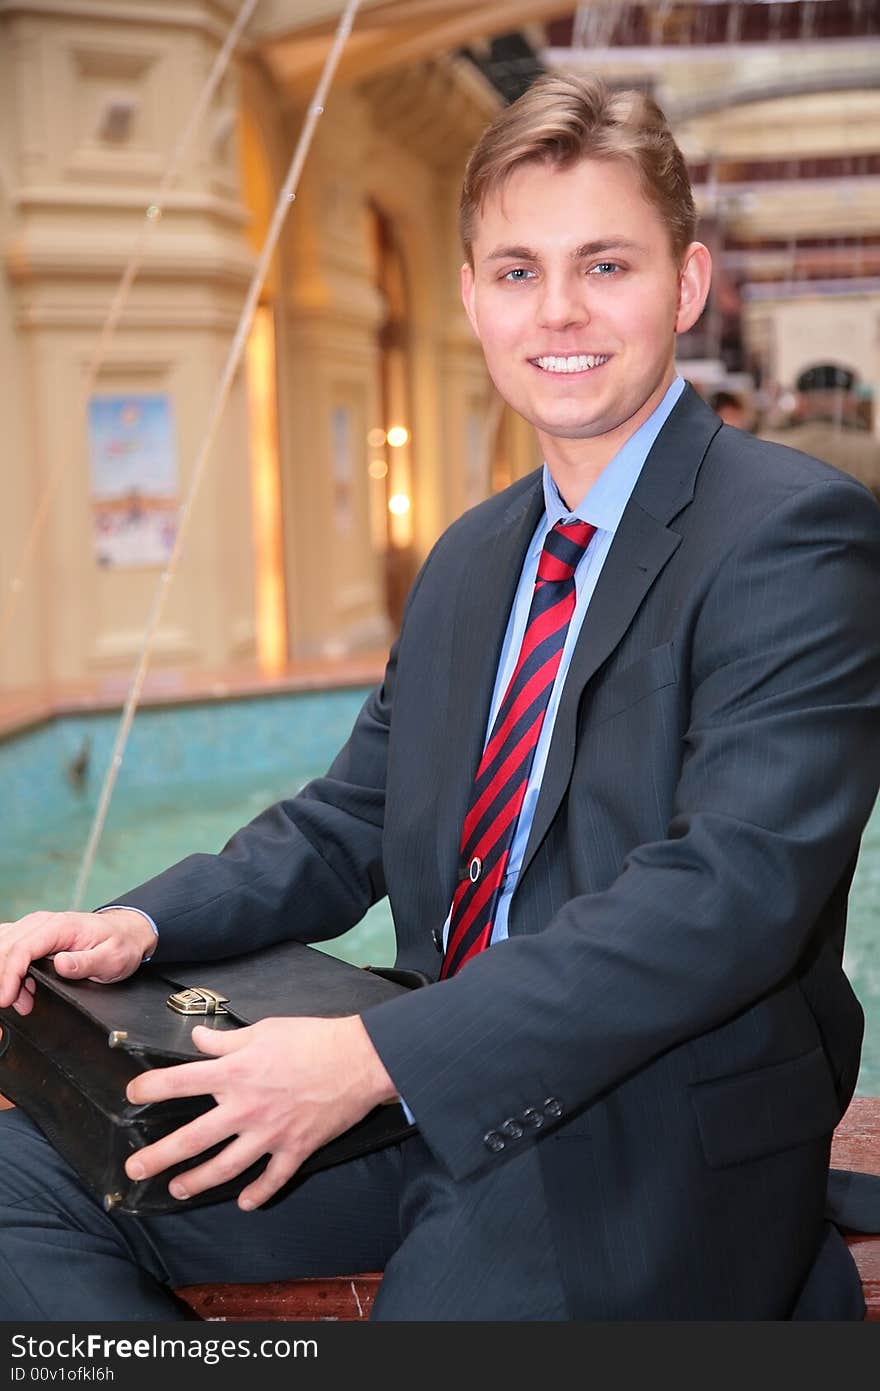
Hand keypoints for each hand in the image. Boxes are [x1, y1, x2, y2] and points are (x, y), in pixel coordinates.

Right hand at [0, 909, 155, 1014]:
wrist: (125, 932)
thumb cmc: (119, 944)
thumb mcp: (112, 958)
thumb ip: (87, 962)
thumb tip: (61, 964)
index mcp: (60, 927)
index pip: (22, 949)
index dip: (10, 975)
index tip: (7, 998)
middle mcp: (42, 923)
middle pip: (6, 948)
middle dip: (4, 979)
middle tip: (17, 1004)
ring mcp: (35, 928)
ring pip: (3, 948)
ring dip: (5, 975)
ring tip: (22, 999)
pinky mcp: (32, 936)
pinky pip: (8, 948)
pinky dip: (7, 969)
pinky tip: (19, 987)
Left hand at [124, 1014, 398, 1209]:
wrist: (360, 1059)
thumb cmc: (313, 1038)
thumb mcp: (265, 1029)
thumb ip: (227, 1039)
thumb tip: (199, 1039)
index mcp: (236, 1072)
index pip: (180, 1081)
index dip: (149, 1088)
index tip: (132, 1094)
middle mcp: (246, 1107)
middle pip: (193, 1137)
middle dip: (159, 1156)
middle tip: (135, 1168)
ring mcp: (270, 1133)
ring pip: (225, 1167)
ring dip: (197, 1181)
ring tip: (177, 1189)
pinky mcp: (295, 1148)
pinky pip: (272, 1180)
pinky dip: (257, 1194)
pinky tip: (243, 1202)